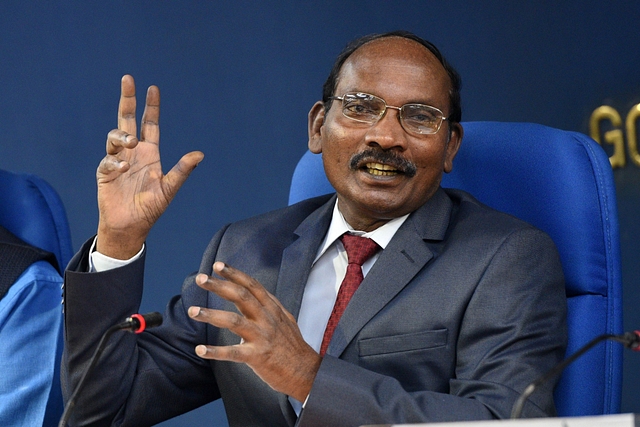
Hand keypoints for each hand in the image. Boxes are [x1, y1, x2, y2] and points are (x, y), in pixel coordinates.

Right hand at [96, 75, 203, 258]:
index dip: (151, 107)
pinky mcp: (104, 172)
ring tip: (130, 142)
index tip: (153, 88)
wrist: (130, 226)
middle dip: (128, 99)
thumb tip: (200, 154)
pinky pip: (107, 160)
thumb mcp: (169, 188)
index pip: (150, 124)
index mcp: (150, 153)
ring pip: (115, 135)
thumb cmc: (151, 207)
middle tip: (128, 79)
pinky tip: (121, 167)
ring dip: (122, 135)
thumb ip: (182, 170)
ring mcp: (117, 160)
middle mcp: (133, 153)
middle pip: (128, 119)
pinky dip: (114, 161)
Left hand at [188, 262, 321, 401]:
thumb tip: (257, 293)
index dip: (234, 274)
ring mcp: (262, 336)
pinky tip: (200, 349)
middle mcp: (267, 319)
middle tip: (200, 279)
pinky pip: (232, 353)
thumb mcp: (285, 320)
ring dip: (211, 314)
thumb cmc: (292, 347)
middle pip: (241, 296)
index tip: (218, 265)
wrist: (306, 372)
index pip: (252, 285)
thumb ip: (270, 306)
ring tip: (192, 311)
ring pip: (233, 321)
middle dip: (219, 285)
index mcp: (272, 309)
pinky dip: (215, 351)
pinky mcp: (257, 356)